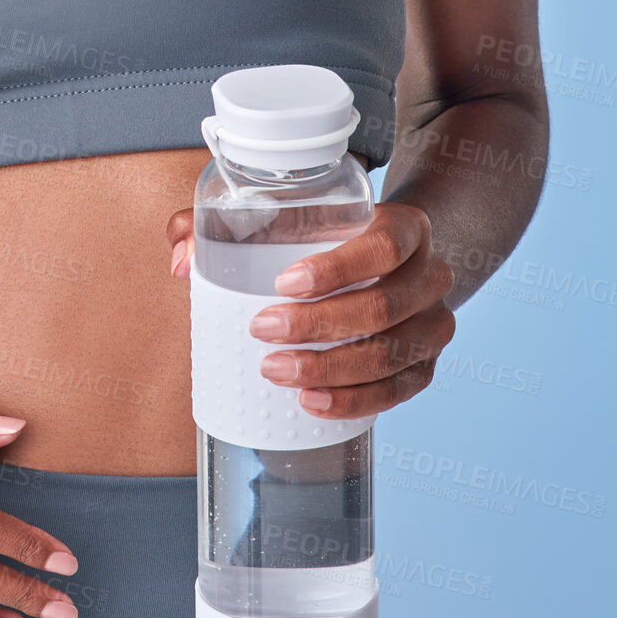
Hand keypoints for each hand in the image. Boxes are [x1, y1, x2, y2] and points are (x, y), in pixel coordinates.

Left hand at [166, 202, 455, 418]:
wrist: (391, 263)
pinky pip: (398, 391)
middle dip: (318, 326)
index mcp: (405, 227)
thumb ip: (223, 222)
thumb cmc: (326, 237)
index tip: (282, 283)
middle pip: (384, 306)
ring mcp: (434, 323)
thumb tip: (181, 260)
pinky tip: (312, 402)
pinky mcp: (426, 364)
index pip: (384, 246)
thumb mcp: (286, 216)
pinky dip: (355, 400)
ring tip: (275, 371)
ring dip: (331, 369)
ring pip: (391, 354)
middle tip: (262, 330)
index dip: (337, 268)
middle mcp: (431, 274)